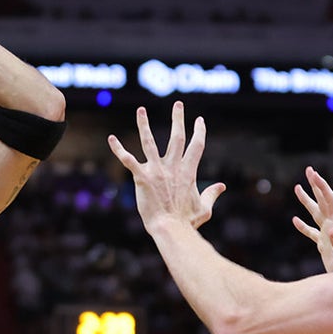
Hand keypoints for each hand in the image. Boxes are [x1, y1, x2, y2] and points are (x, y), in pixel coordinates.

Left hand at [108, 101, 224, 232]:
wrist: (171, 229)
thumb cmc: (187, 222)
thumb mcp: (204, 208)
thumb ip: (211, 194)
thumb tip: (222, 186)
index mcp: (188, 172)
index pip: (196, 146)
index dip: (199, 132)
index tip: (199, 120)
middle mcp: (172, 167)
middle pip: (177, 137)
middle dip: (178, 119)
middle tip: (178, 104)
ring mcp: (156, 171)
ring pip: (149, 142)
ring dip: (144, 124)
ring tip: (141, 110)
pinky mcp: (142, 178)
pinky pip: (128, 160)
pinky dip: (119, 149)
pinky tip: (111, 139)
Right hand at [292, 166, 332, 272]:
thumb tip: (331, 231)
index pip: (329, 200)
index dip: (321, 186)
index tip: (313, 174)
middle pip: (323, 201)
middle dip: (316, 185)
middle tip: (308, 169)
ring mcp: (327, 234)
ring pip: (315, 213)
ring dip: (307, 200)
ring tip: (297, 187)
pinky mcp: (323, 244)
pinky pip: (311, 231)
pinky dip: (303, 226)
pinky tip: (295, 220)